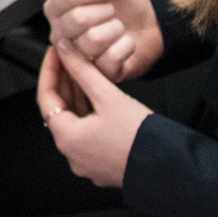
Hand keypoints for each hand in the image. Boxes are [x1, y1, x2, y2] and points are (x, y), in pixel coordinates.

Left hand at [39, 45, 152, 188]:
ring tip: (83, 71)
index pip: (46, 98)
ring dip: (77, 97)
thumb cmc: (140, 135)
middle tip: (70, 58)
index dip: (50, 70)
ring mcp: (87, 162)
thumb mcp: (108, 96)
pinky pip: (88, 134)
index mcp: (67, 139)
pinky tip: (96, 96)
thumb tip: (65, 49)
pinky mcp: (102, 164)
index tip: (55, 52)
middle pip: (60, 110)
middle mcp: (72, 154)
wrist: (171, 167)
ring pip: (75, 122)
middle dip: (64, 82)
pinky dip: (89, 113)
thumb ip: (83, 70)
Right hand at [44, 0, 163, 81]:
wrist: (151, 22)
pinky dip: (127, 46)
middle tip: (114, 10)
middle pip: (77, 20)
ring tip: (118, 27)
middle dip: (106, 10)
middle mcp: (61, 34)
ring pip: (93, 40)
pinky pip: (111, 58)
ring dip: (116, 28)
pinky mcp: (98, 73)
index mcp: (56, 8)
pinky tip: (125, 43)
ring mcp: (78, 56)